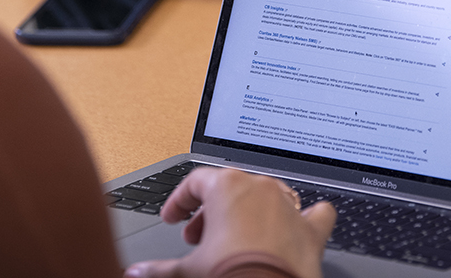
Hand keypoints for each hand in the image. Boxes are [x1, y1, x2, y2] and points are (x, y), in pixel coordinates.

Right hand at [124, 168, 335, 277]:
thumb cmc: (231, 274)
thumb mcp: (188, 270)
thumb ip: (159, 268)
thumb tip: (136, 273)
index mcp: (227, 187)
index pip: (196, 182)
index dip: (180, 201)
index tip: (174, 217)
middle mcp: (260, 188)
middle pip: (230, 189)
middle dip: (211, 213)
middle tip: (198, 238)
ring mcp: (288, 206)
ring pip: (268, 197)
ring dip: (250, 214)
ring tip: (237, 238)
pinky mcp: (311, 228)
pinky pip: (315, 214)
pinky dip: (305, 220)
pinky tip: (297, 227)